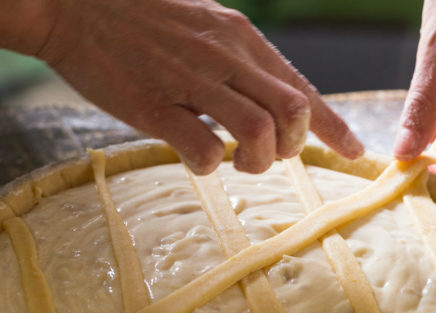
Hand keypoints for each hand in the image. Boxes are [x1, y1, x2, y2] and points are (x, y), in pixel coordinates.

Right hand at [24, 0, 361, 174]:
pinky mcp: (156, 108)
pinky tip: (196, 157)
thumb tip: (269, 102)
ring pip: (258, 135)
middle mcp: (225, 58)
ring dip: (256, 162)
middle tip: (269, 155)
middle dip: (292, 147)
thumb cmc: (143, 21)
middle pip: (292, 114)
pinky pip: (205, 151)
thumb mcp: (206, 28)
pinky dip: (210, 165)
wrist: (74, 4)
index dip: (334, 126)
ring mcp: (191, 82)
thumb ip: (240, 64)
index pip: (302, 88)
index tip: (355, 152)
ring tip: (236, 160)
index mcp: (241, 39)